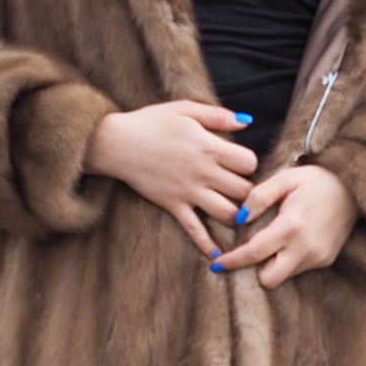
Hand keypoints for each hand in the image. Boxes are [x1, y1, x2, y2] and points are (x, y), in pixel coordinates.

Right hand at [84, 102, 256, 256]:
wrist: (116, 143)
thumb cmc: (151, 123)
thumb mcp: (185, 109)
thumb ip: (218, 115)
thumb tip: (247, 121)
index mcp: (209, 146)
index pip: (249, 163)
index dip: (249, 164)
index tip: (240, 163)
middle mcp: (203, 172)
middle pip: (244, 191)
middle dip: (248, 192)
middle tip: (242, 190)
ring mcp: (188, 192)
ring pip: (227, 215)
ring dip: (236, 216)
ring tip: (236, 213)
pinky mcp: (173, 206)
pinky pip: (195, 231)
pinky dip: (207, 246)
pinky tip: (217, 256)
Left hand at [210, 164, 358, 288]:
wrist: (355, 188)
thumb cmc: (316, 180)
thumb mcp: (285, 178)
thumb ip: (258, 197)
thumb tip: (238, 218)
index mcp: (291, 226)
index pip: (254, 253)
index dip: (232, 261)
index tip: (216, 265)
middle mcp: (305, 248)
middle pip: (269, 279)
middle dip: (255, 271)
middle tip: (246, 254)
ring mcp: (318, 257)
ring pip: (283, 276)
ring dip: (272, 264)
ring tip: (271, 242)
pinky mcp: (326, 260)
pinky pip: (298, 269)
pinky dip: (288, 260)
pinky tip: (289, 241)